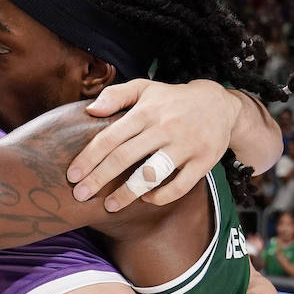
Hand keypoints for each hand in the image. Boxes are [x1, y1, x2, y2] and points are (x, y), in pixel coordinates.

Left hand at [69, 79, 235, 210]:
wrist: (220, 104)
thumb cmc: (172, 100)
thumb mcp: (145, 88)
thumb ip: (116, 95)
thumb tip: (90, 110)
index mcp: (146, 112)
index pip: (110, 138)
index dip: (89, 158)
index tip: (73, 175)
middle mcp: (164, 128)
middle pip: (125, 157)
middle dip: (99, 179)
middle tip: (80, 195)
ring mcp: (185, 145)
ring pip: (152, 174)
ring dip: (128, 193)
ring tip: (110, 205)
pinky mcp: (203, 161)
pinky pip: (180, 186)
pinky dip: (161, 196)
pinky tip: (146, 198)